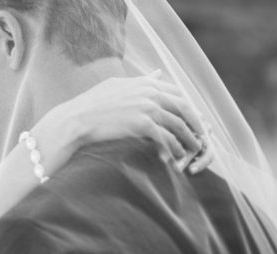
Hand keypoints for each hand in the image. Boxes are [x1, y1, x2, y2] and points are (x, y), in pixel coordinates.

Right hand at [33, 70, 214, 174]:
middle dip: (196, 123)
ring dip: (189, 138)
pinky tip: (175, 157)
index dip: (188, 107)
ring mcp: (147, 108)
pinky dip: (174, 148)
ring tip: (193, 150)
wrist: (76, 120)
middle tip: (201, 136)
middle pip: (184, 107)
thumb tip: (158, 73)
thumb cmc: (92, 104)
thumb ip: (142, 80)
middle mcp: (150, 93)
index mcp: (146, 84)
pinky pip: (167, 138)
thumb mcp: (118, 85)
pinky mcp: (142, 124)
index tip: (192, 120)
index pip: (178, 93)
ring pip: (179, 124)